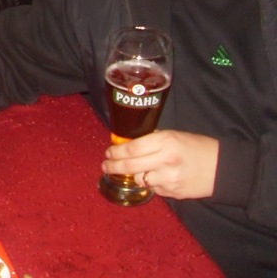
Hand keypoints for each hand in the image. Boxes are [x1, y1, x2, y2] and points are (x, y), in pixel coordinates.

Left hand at [102, 130, 218, 199]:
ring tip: (132, 171)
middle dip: (112, 166)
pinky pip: (154, 189)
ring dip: (133, 175)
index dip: (116, 151)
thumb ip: (152, 139)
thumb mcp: (174, 135)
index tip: (108, 152)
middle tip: (105, 165)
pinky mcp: (174, 193)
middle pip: (130, 166)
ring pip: (140, 180)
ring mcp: (170, 179)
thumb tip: (128, 143)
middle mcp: (166, 161)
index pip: (132, 148)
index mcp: (166, 142)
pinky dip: (150, 183)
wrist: (224, 169)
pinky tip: (155, 177)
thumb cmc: (198, 147)